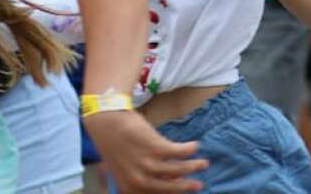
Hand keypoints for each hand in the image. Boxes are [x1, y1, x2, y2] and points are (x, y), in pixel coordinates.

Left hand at [84, 109, 207, 191]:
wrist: (107, 123)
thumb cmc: (115, 144)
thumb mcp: (125, 167)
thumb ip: (142, 176)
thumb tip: (167, 179)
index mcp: (128, 187)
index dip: (171, 193)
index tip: (182, 191)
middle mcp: (138, 179)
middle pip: (168, 187)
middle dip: (186, 186)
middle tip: (200, 185)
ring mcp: (146, 163)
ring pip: (176, 170)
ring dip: (193, 167)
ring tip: (204, 164)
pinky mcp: (154, 147)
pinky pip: (178, 152)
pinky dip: (189, 149)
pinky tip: (195, 146)